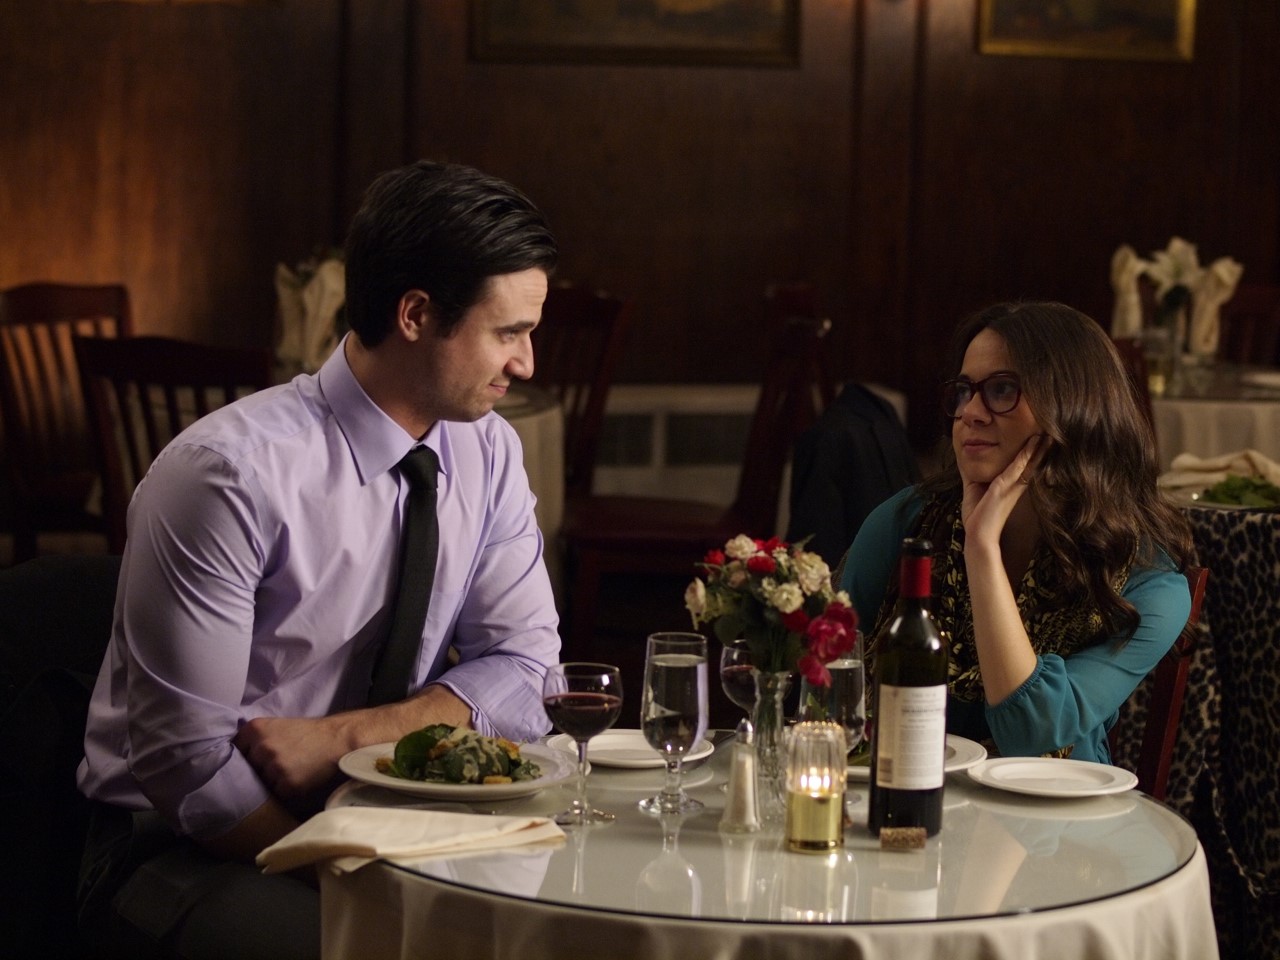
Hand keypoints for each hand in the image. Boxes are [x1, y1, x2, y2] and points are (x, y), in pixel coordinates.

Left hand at [235, 714, 346, 799]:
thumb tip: (229, 760)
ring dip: (271, 783)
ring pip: (260, 785)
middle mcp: (262, 747)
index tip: (253, 761)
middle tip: (276, 766)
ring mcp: (274, 766)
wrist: (335, 738)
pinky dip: (285, 791)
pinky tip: (296, 779)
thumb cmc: (305, 733)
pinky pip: (276, 795)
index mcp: (254, 729)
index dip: (243, 759)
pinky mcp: (287, 784)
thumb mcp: (276, 726)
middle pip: (246, 770)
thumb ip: (254, 739)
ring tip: (288, 772)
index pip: (233, 752)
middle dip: (257, 772)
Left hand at [961, 434, 1042, 549]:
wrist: (978, 536)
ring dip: (1038, 447)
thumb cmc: (978, 515)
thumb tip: (967, 459)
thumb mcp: (975, 488)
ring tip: (1047, 432)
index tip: (1040, 436)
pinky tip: (1034, 443)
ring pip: (1029, 462)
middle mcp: (1015, 485)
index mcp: (1010, 486)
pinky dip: (1026, 455)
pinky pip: (1017, 468)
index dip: (1033, 452)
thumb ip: (975, 473)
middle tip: (1051, 430)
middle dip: (1042, 447)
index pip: (1025, 465)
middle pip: (1032, 462)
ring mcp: (1012, 486)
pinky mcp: (1004, 488)